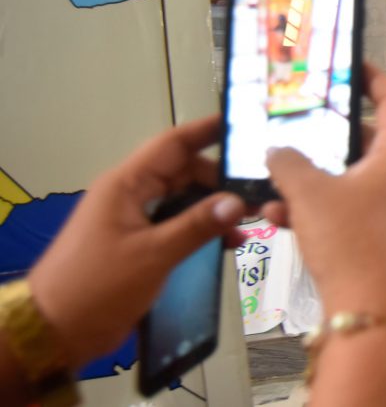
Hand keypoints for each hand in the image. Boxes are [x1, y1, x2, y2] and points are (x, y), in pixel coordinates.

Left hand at [26, 116, 245, 367]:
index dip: (208, 131)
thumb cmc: (99, 285)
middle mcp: (133, 195)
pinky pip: (180, 226)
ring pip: (185, 201)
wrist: (56, 331)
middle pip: (186, 173)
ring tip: (252, 220)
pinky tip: (229, 243)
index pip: (174, 144)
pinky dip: (204, 230)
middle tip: (260, 191)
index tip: (244, 124)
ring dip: (216, 209)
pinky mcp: (142, 245)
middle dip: (221, 180)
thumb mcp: (153, 254)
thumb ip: (197, 225)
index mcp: (128, 184)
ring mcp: (137, 220)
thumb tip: (238, 201)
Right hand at [262, 64, 385, 317]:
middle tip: (304, 125)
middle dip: (332, 136)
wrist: (371, 313)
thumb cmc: (351, 244)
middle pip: (372, 140)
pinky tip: (280, 217)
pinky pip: (351, 211)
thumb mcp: (309, 194)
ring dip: (315, 179)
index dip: (375, 78)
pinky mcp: (385, 239)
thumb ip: (288, 163)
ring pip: (354, 179)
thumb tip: (278, 151)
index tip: (354, 66)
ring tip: (277, 181)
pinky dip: (320, 209)